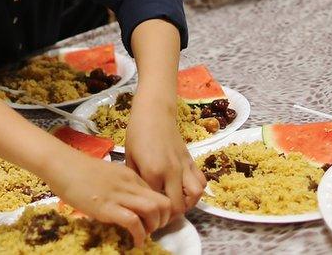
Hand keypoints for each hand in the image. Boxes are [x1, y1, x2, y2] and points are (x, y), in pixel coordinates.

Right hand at [45, 148, 172, 246]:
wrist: (62, 165)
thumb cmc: (80, 171)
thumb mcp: (109, 175)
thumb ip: (120, 187)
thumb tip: (126, 203)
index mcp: (131, 176)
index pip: (158, 194)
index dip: (160, 211)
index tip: (153, 221)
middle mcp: (130, 184)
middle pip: (163, 202)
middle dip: (163, 221)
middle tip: (152, 230)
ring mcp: (119, 195)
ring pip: (153, 210)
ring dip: (154, 228)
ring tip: (144, 236)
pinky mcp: (107, 207)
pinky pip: (133, 221)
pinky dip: (139, 235)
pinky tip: (135, 242)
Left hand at [124, 94, 205, 216]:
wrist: (155, 112)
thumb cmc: (137, 133)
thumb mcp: (130, 158)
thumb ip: (136, 180)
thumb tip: (138, 198)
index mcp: (153, 172)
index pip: (156, 204)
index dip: (150, 215)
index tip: (145, 219)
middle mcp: (172, 172)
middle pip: (178, 206)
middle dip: (169, 217)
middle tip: (159, 218)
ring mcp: (184, 166)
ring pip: (195, 196)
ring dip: (186, 205)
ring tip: (175, 205)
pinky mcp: (191, 161)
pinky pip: (201, 182)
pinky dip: (196, 192)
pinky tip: (184, 191)